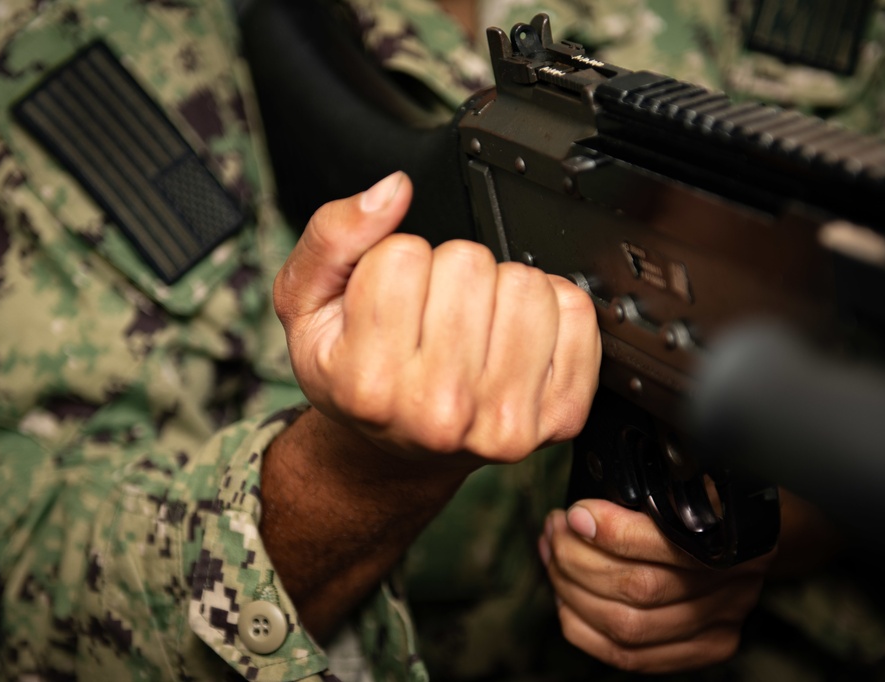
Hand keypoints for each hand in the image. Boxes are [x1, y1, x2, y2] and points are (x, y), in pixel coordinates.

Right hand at [273, 171, 600, 469]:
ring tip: (474, 327)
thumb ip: (333, 238)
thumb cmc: (358, 376)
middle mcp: (440, 411)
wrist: (403, 449)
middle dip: (450, 273)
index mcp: (370, 384)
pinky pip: (577, 313)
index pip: (403, 255)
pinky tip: (514, 340)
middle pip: (470, 263)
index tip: (390, 299)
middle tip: (433, 314)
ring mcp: (505, 420)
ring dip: (501, 290)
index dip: (395, 261)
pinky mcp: (559, 415)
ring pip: (527, 284)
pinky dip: (551, 310)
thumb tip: (393, 191)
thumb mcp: (308, 307)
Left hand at [539, 499, 774, 673]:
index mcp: (736, 533)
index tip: (575, 513)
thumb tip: (590, 497)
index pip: (662, 545)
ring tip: (553, 556)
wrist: (758, 527)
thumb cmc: (716, 491)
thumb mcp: (697, 472)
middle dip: (577, 559)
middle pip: (637, 590)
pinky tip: (566, 598)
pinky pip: (629, 656)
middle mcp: (733, 584)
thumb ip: (654, 483)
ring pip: (626, 627)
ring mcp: (720, 622)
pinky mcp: (705, 647)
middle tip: (555, 531)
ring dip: (572, 591)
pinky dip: (584, 628)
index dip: (609, 532)